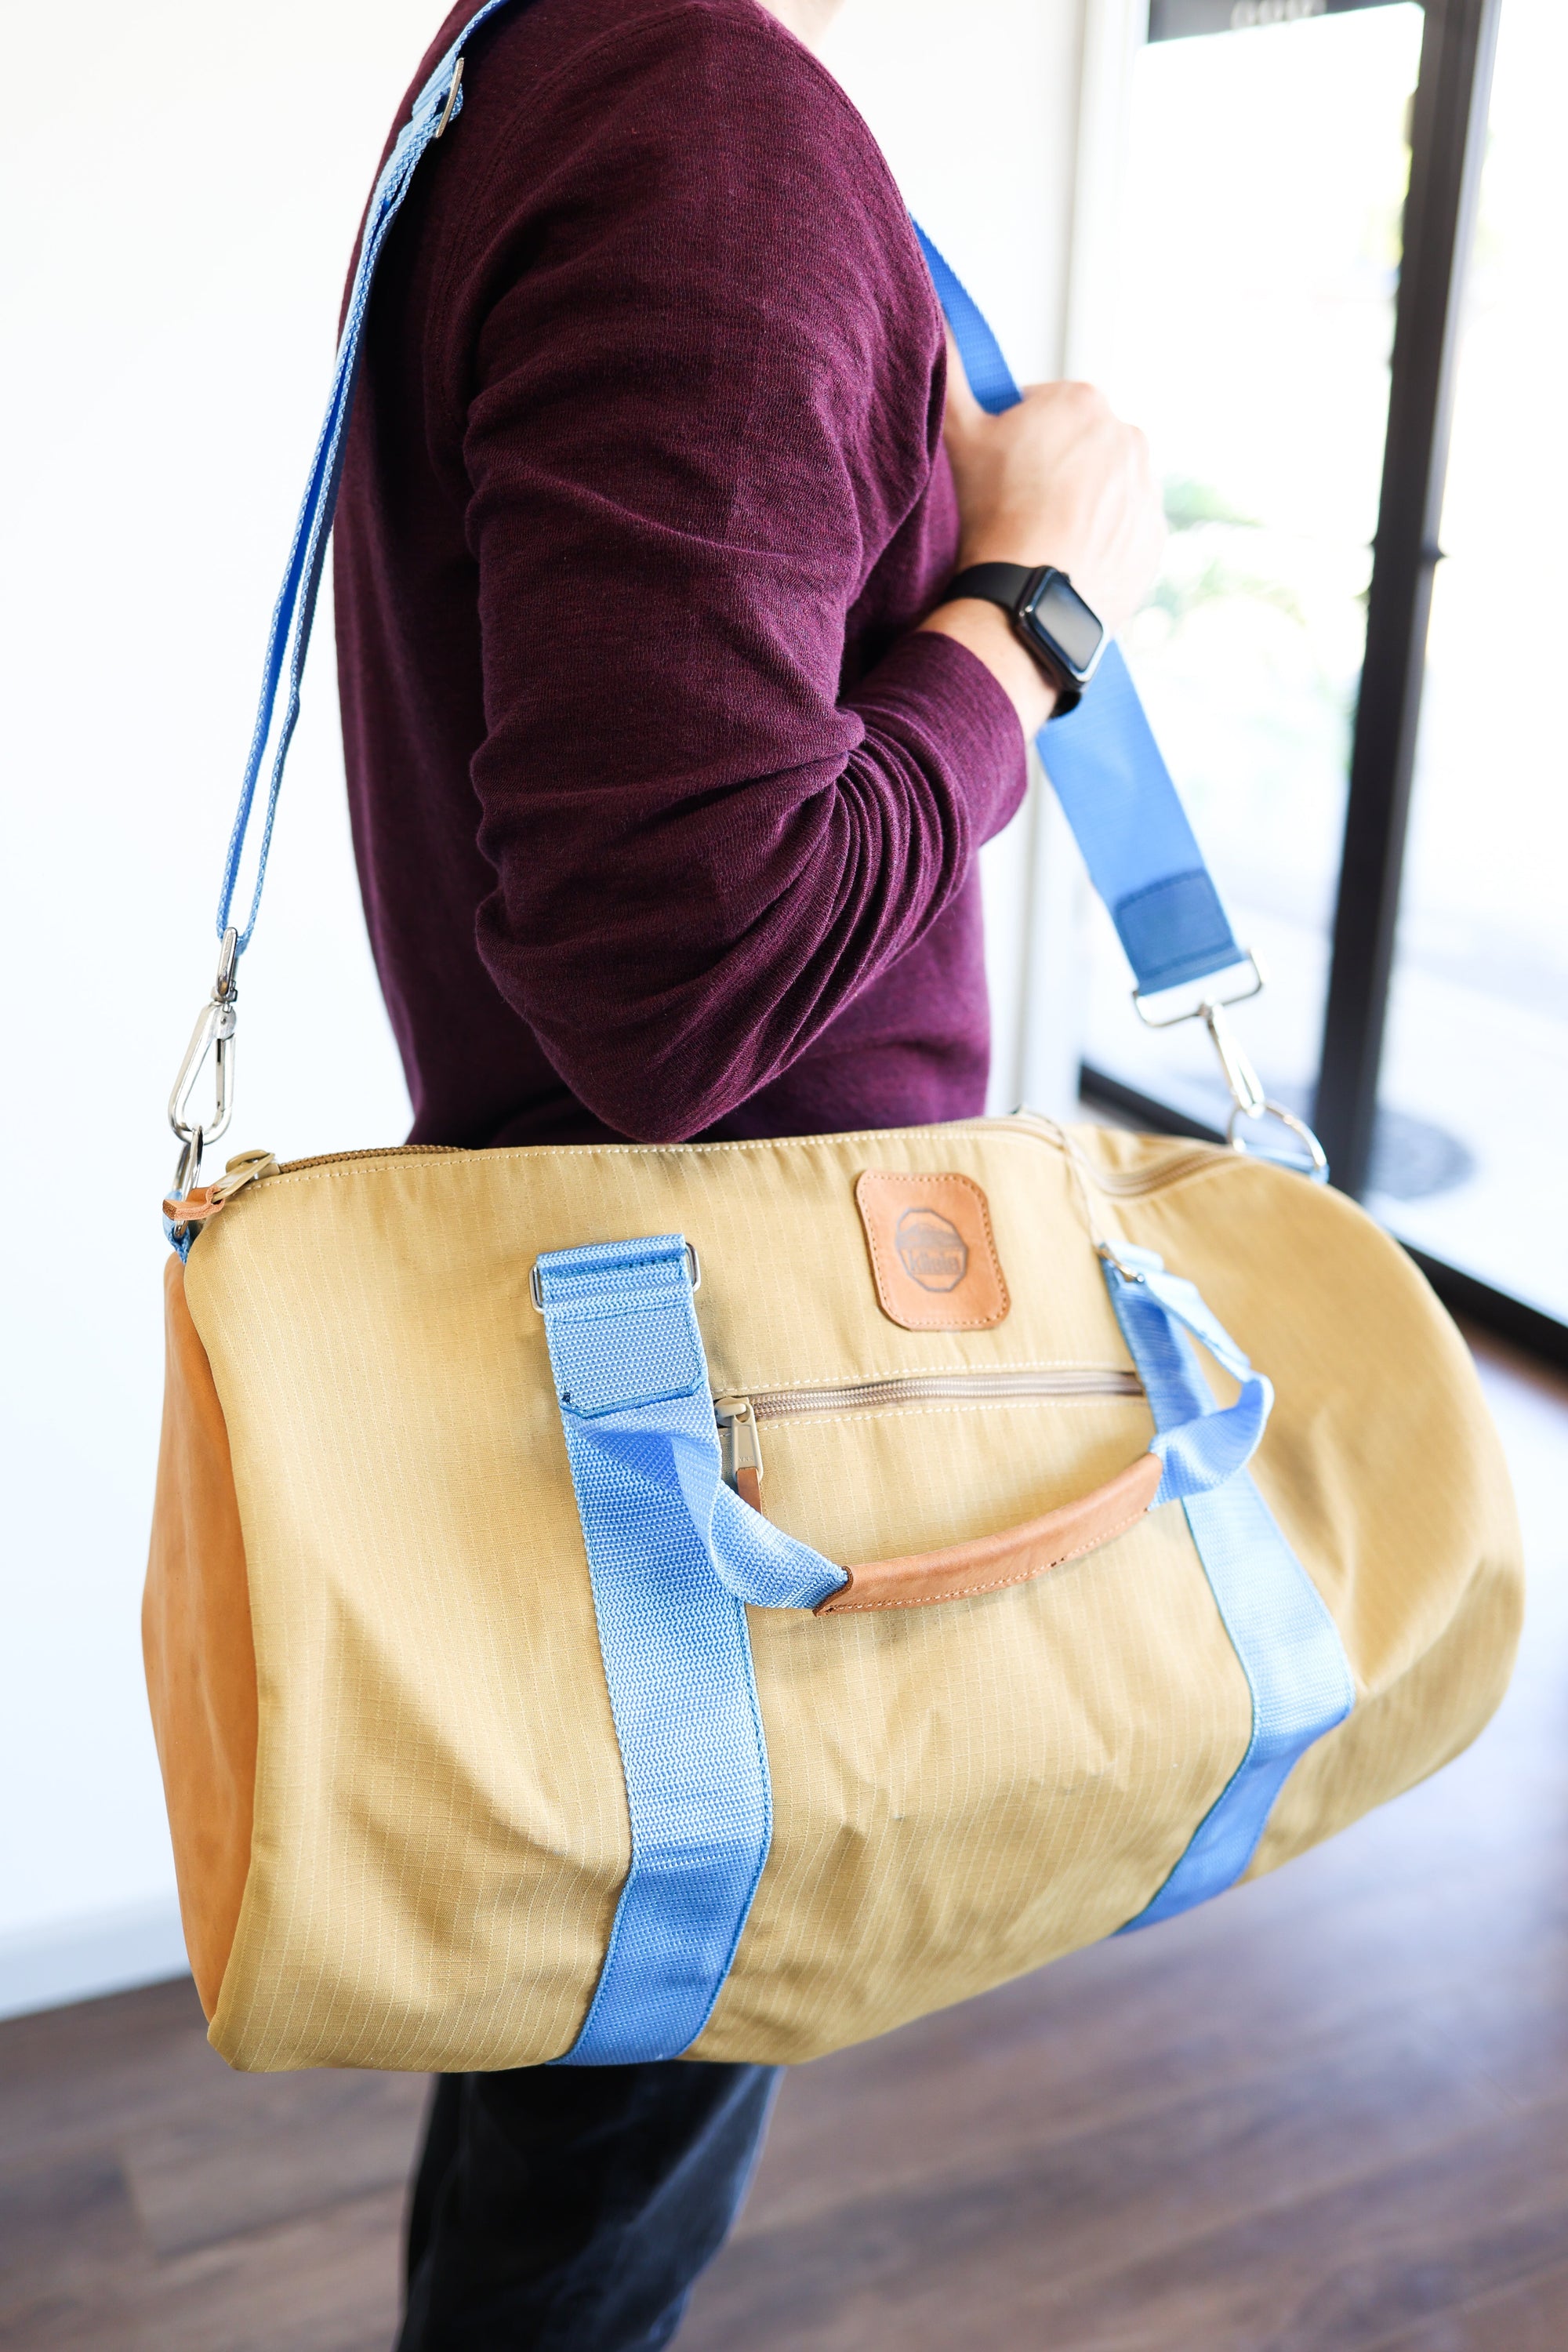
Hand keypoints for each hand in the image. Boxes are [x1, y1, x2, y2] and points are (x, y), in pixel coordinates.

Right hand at [939, 338, 1164, 640]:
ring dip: (1078, 505)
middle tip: (1016, 508)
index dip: (1013, 441)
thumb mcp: (961, 434)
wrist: (1033, 599)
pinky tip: (1066, 561)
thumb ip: (951, 370)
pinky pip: (1122, 531)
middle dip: (1052, 470)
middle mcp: (1128, 435)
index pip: (1041, 409)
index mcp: (1082, 400)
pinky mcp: (1153, 539)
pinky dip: (1099, 541)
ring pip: (1103, 489)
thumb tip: (938, 315)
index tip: (998, 474)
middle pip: (1077, 448)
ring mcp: (1146, 489)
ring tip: (1041, 539)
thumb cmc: (995, 514)